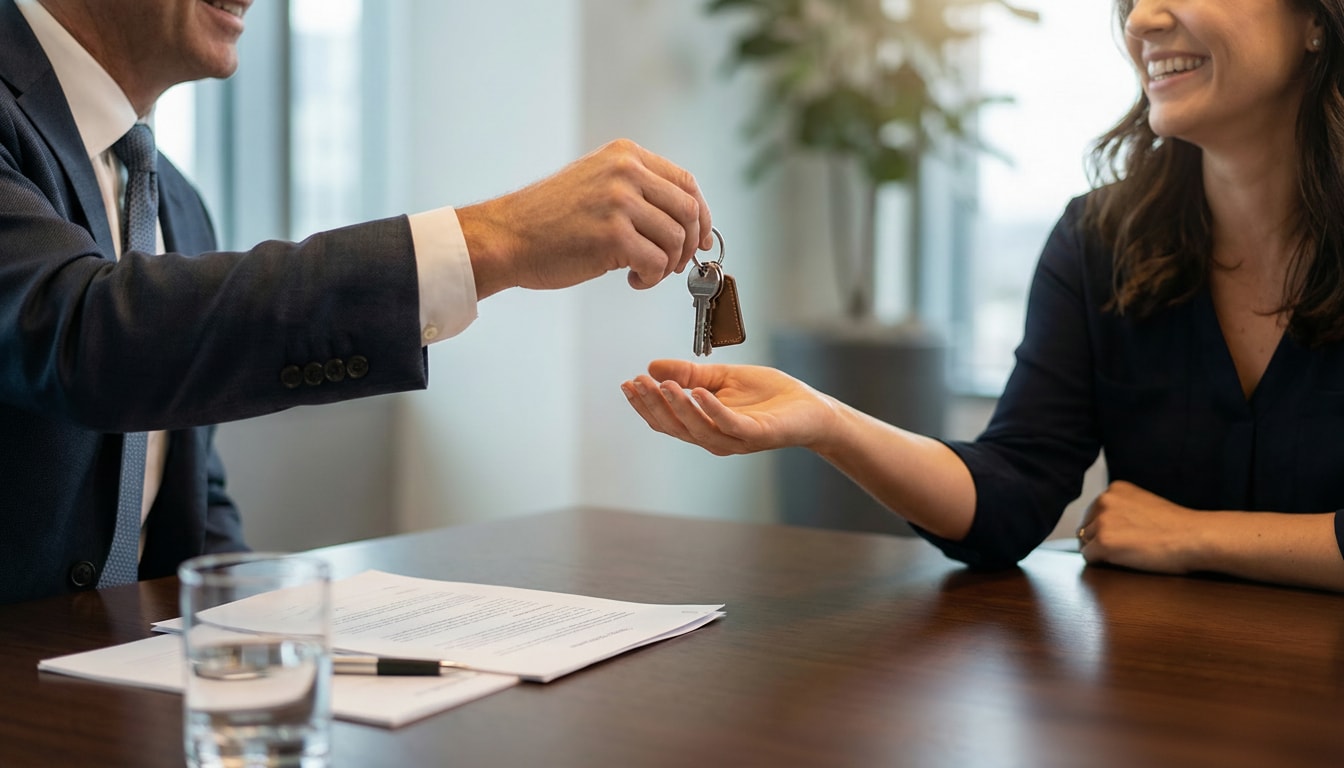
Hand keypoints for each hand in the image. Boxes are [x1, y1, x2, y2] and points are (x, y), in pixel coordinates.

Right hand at [456, 139, 712, 297]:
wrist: (507, 237)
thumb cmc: (548, 220)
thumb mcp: (596, 183)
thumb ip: (637, 190)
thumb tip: (686, 221)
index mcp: (625, 155)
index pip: (686, 181)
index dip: (702, 215)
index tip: (702, 238)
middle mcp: (625, 172)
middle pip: (688, 211)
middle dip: (689, 245)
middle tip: (675, 265)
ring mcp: (620, 202)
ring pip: (676, 240)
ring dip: (668, 266)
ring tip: (644, 273)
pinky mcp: (613, 236)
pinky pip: (657, 263)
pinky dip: (651, 278)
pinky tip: (632, 280)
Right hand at [620, 359, 837, 455]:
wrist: (810, 407)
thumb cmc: (769, 395)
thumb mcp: (722, 377)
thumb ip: (690, 375)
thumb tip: (653, 367)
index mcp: (705, 426)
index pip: (667, 420)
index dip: (645, 405)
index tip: (628, 383)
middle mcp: (716, 438)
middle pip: (676, 427)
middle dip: (653, 405)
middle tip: (638, 382)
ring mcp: (736, 440)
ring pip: (698, 429)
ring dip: (678, 407)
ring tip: (663, 385)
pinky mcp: (757, 434)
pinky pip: (729, 425)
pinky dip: (712, 410)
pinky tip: (699, 393)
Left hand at [1077, 481, 1201, 573]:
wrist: (1194, 538)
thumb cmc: (1176, 527)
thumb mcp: (1144, 504)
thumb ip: (1122, 509)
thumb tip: (1101, 525)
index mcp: (1115, 489)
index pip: (1094, 514)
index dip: (1108, 529)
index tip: (1128, 535)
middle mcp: (1104, 500)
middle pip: (1086, 528)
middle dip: (1101, 539)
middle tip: (1129, 547)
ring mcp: (1102, 521)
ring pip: (1086, 543)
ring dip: (1102, 552)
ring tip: (1130, 553)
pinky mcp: (1103, 542)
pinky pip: (1089, 558)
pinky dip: (1102, 563)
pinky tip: (1125, 560)